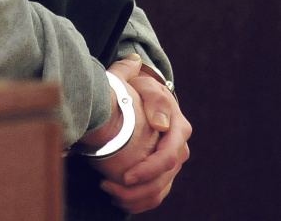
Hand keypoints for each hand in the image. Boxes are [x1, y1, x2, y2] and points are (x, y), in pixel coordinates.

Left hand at [98, 68, 191, 213]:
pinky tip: (115, 198)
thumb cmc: (141, 89)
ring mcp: (172, 164)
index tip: (124, 175)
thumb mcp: (145, 85)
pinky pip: (154, 195)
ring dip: (133, 197)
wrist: (143, 95)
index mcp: (179, 129)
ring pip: (158, 192)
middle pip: (162, 180)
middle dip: (136, 189)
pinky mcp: (164, 173)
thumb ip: (153, 98)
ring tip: (106, 191)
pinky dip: (136, 201)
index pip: (167, 158)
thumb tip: (160, 123)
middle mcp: (179, 149)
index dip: (146, 170)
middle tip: (107, 186)